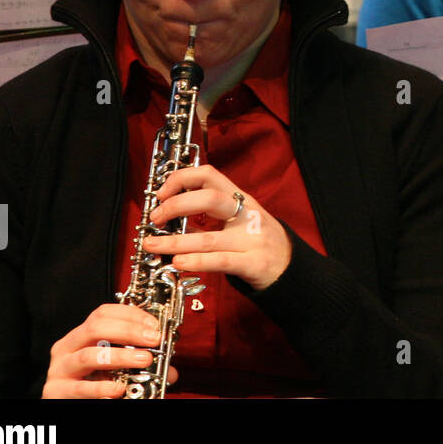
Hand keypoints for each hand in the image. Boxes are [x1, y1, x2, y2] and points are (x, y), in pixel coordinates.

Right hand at [43, 303, 172, 397]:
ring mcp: (59, 370)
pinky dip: (102, 388)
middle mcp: (67, 348)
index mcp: (81, 336)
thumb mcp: (115, 369)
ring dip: (120, 357)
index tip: (154, 325)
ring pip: (88, 356)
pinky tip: (119, 389)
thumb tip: (170, 371)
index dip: (131, 315)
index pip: (102, 313)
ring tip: (144, 360)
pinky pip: (80, 388)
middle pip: (95, 328)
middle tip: (153, 340)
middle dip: (128, 331)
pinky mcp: (56, 392)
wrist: (69, 405)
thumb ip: (139, 364)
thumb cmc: (93, 384)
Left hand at [144, 165, 292, 291]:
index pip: (210, 175)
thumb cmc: (258, 243)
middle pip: (211, 198)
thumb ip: (206, 221)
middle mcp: (247, 215)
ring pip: (208, 238)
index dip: (181, 179)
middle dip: (177, 205)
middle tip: (155, 218)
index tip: (160, 193)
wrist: (290, 268)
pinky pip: (221, 261)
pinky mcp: (254, 263)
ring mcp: (252, 239)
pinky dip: (196, 262)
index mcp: (241, 200)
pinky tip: (178, 262)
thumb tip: (169, 221)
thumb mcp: (237, 223)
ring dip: (174, 242)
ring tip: (152, 245)